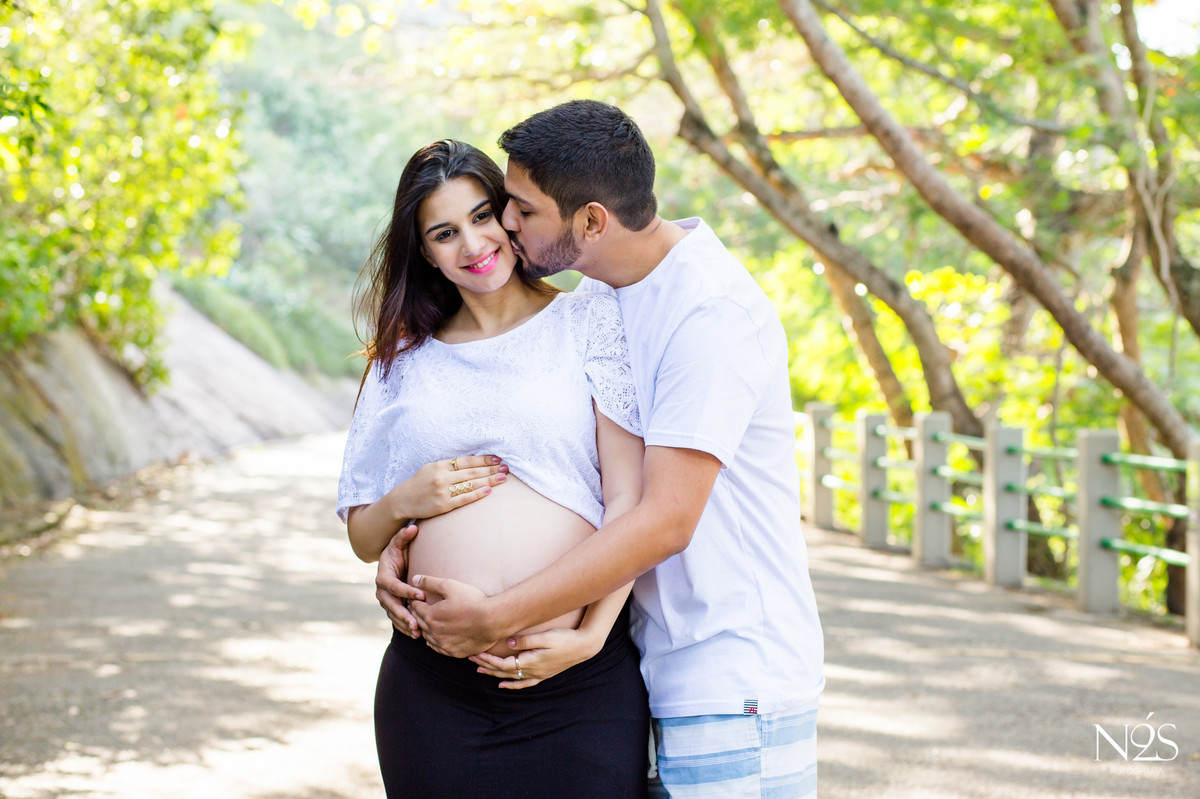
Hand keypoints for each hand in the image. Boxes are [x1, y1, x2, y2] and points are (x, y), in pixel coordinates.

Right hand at [375, 524, 423, 637]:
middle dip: (403, 614)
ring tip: (418, 633)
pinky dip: (405, 627)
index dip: (406, 591)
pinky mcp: (391, 608)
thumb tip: (413, 528)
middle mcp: (381, 591)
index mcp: (383, 576)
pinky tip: (417, 635)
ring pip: (393, 615)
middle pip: (391, 605)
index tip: (422, 595)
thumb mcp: (399, 543)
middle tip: (417, 623)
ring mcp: (385, 601)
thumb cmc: (398, 552)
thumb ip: (404, 536)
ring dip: (405, 624)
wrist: (393, 563)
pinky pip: (396, 620)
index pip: (394, 586)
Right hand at [398, 455, 507, 519]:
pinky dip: (477, 494)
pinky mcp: (443, 506)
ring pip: (471, 484)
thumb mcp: (431, 468)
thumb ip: (449, 465)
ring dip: (489, 480)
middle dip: (491, 469)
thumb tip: (471, 462)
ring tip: (503, 478)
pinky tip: (489, 491)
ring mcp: (443, 492)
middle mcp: (442, 477)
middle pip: (472, 472)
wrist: (402, 501)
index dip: (483, 459)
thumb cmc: (419, 483)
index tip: (497, 459)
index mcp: (440, 465)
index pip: (466, 461)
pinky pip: (464, 499)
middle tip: (505, 468)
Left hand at [410, 574, 499, 657]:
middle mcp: (434, 632)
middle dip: (417, 615)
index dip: (415, 601)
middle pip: (419, 622)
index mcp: (431, 616)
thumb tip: (414, 579)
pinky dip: (435, 641)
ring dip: (425, 629)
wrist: (493, 620)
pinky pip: (438, 648)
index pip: (415, 608)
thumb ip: (430, 582)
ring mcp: (444, 644)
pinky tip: (436, 637)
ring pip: (427, 637)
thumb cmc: (473, 601)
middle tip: (418, 609)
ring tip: (427, 622)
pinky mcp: (454, 652)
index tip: (417, 598)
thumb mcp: (450, 586)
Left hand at [470, 627, 603, 688]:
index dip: (488, 659)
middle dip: (486, 665)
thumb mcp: (546, 637)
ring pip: (511, 678)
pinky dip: (512, 685)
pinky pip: (523, 683)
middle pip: (504, 671)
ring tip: (480, 670)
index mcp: (531, 661)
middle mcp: (532, 671)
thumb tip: (508, 644)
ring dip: (494, 674)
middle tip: (471, 659)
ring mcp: (538, 674)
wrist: (583, 646)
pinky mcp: (543, 674)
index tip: (476, 653)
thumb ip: (526, 640)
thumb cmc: (565, 638)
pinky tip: (503, 684)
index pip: (503, 663)